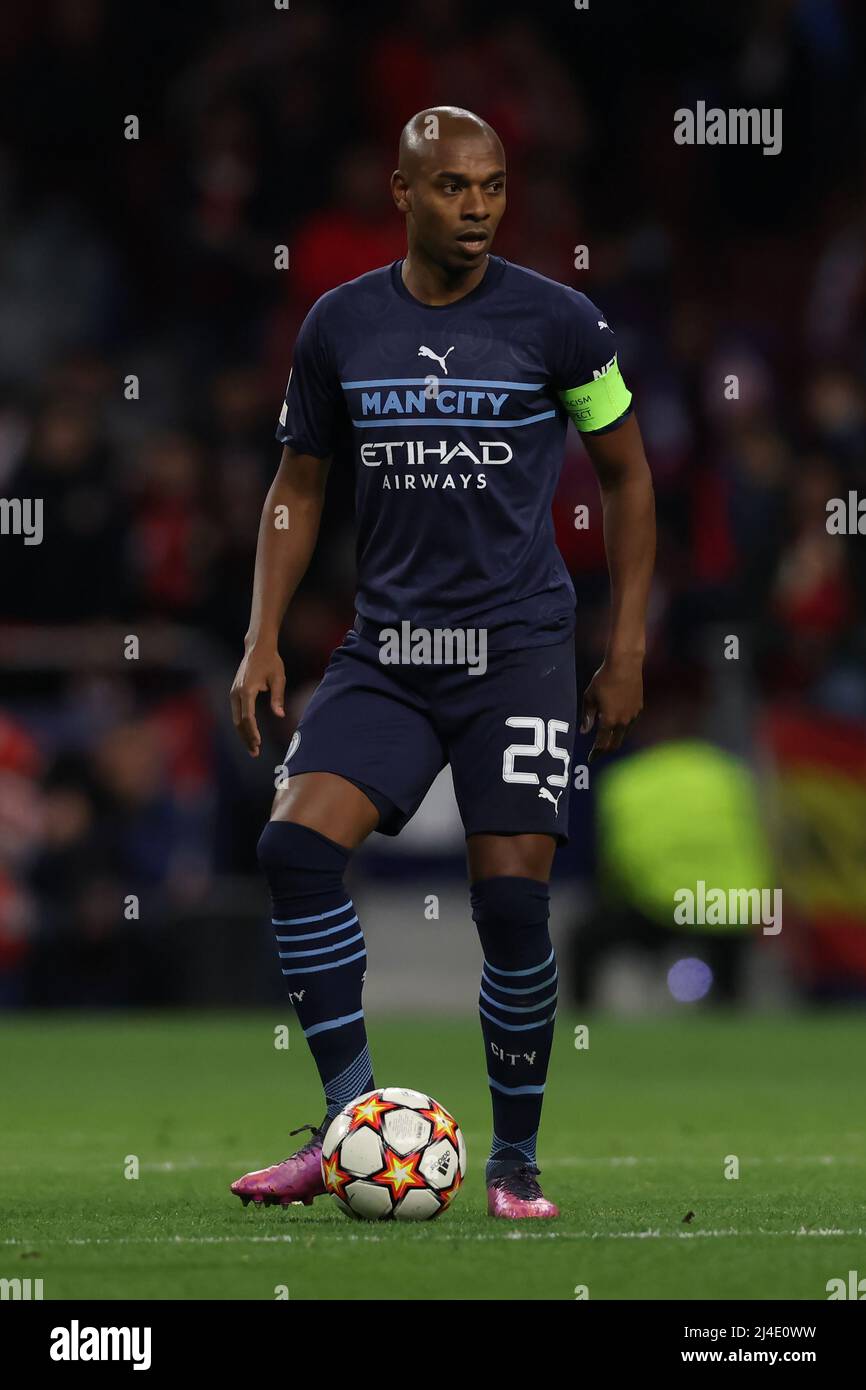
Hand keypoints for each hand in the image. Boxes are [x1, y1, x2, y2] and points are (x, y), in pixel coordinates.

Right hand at [230, 642, 285, 756]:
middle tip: (255, 753)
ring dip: (244, 734)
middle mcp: (236, 693)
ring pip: (236, 719)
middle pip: (239, 722)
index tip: (258, 743)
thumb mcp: (279, 678)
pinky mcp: (234, 693)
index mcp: (247, 690)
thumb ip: (278, 697)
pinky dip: (242, 726)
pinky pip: (237, 714)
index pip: (247, 717)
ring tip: (253, 748)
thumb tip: (280, 715)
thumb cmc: (271, 662)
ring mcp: (233, 693)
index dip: (252, 732)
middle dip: (247, 738)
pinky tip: (250, 735)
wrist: (257, 648)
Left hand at [580, 654, 642, 763]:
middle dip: (606, 749)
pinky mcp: (639, 708)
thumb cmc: (603, 679)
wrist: (625, 665)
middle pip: (615, 743)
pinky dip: (622, 727)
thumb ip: (587, 716)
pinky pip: (630, 724)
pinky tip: (617, 723)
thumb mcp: (589, 697)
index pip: (601, 743)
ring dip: (615, 738)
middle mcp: (623, 722)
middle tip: (598, 751)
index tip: (590, 759)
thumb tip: (584, 731)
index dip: (595, 753)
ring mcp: (633, 716)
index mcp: (609, 720)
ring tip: (607, 737)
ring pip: (624, 734)